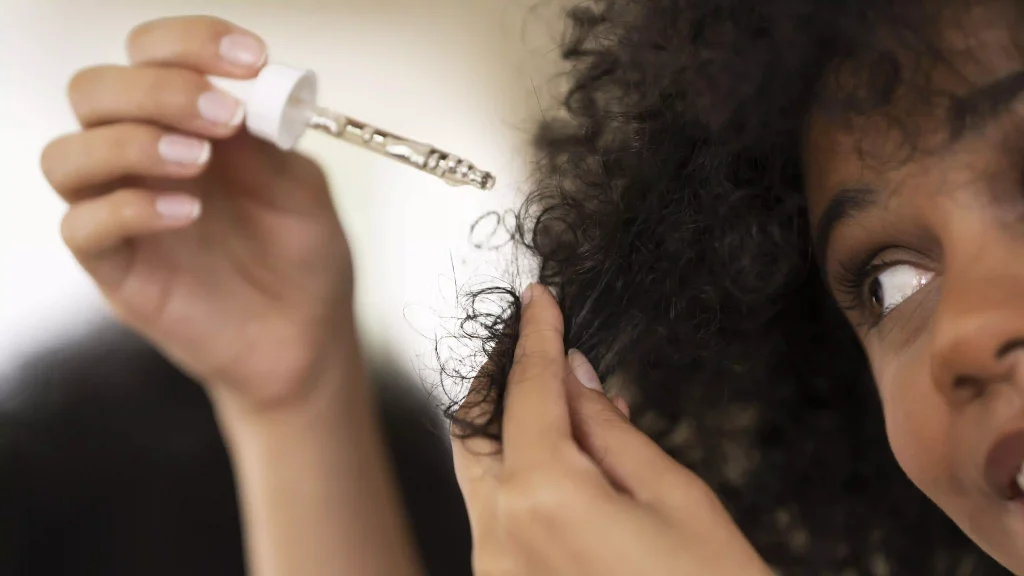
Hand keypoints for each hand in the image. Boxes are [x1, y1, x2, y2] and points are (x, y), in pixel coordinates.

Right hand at [41, 16, 351, 407]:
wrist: (308, 337)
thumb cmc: (303, 256)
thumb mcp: (301, 188)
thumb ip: (264, 141)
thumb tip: (233, 92)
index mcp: (188, 124)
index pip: (152, 54)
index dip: (190, 43)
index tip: (249, 58)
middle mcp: (142, 158)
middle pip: (95, 91)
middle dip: (157, 88)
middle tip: (223, 115)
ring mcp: (123, 211)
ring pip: (66, 155)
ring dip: (128, 142)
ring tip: (199, 162)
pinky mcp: (116, 268)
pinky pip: (81, 227)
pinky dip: (127, 209)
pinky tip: (186, 213)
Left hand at [452, 284, 773, 575]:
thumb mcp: (673, 494)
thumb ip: (609, 429)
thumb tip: (575, 377)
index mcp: (543, 499)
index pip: (529, 391)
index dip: (537, 337)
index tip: (539, 301)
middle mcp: (500, 537)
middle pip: (476, 427)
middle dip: (502, 377)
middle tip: (536, 341)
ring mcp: (495, 570)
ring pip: (478, 470)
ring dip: (505, 423)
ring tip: (556, 395)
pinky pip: (495, 511)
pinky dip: (515, 470)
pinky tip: (559, 456)